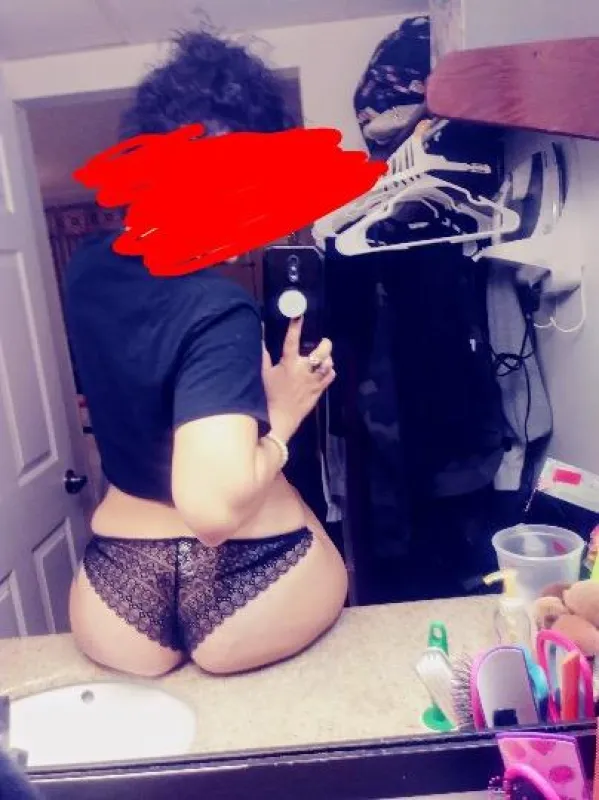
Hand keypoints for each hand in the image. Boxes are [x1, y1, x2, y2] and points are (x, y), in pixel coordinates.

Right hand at [262, 317, 334, 442]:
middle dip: (325, 344)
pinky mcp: (318, 392)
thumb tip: (260, 340)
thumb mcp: (263, 375)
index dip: (295, 325)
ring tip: (324, 358)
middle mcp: (303, 371)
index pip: (291, 340)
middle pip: (321, 352)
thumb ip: (263, 356)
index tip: (299, 313)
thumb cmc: (268, 396)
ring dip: (328, 359)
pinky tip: (325, 371)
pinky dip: (330, 372)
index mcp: (287, 364)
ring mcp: (313, 382)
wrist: (278, 419)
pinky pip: (330, 377)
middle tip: (324, 342)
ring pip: (329, 364)